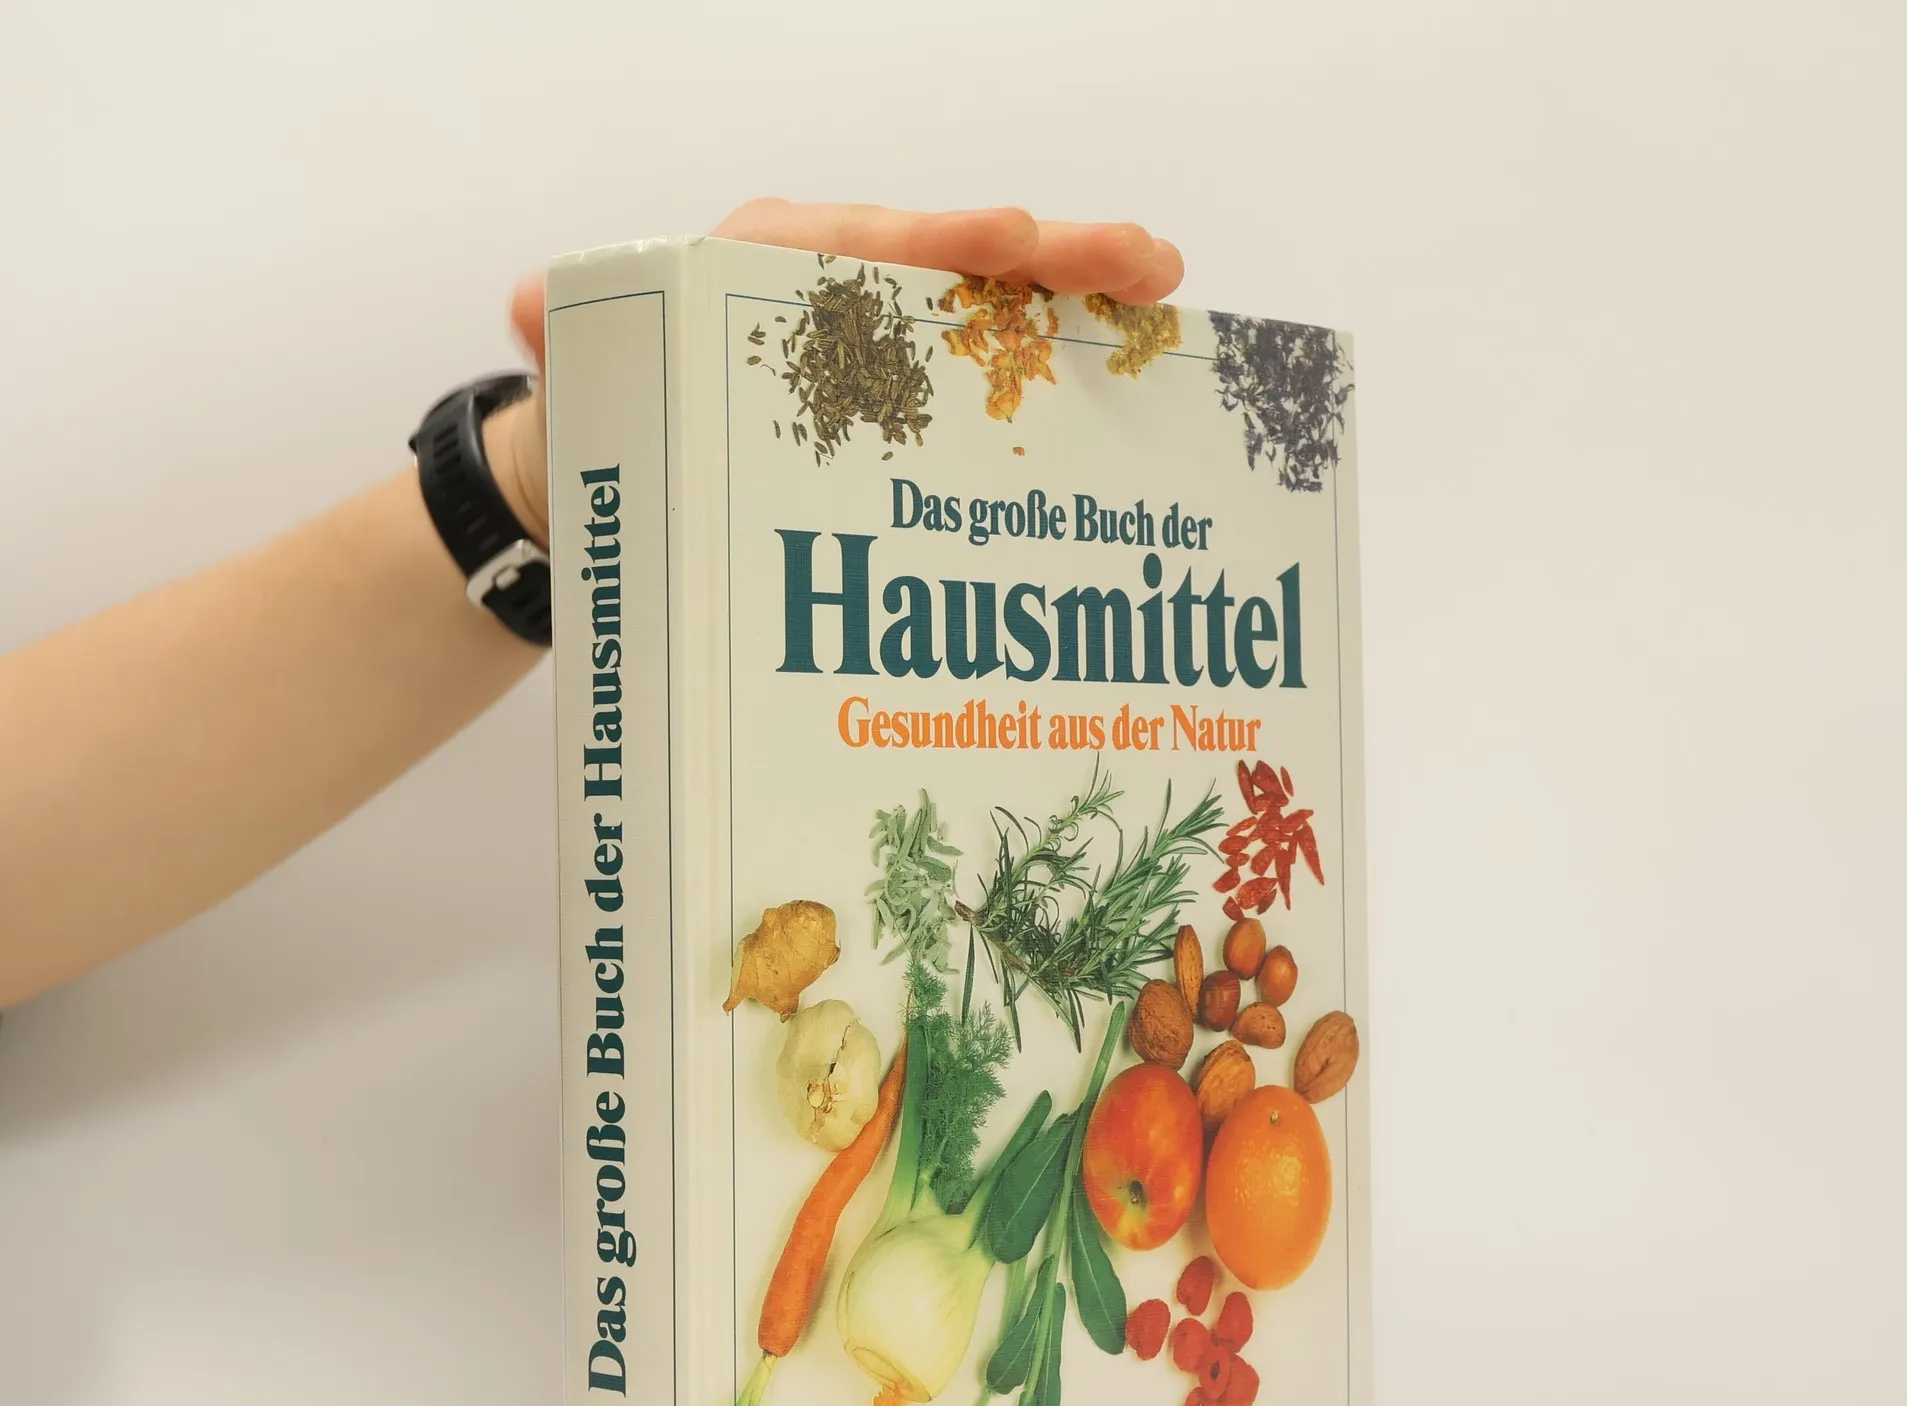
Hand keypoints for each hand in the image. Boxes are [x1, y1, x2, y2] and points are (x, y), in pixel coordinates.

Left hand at [491, 200, 1184, 546]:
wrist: (615, 456)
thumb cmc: (612, 405)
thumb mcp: (588, 367)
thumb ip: (571, 334)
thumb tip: (534, 304)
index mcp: (772, 262)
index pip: (863, 240)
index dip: (939, 242)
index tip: (1006, 238)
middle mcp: (842, 287)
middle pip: (956, 262)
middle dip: (1051, 257)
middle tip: (1141, 259)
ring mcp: (886, 341)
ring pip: (991, 310)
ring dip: (1079, 301)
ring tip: (1162, 295)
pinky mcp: (908, 395)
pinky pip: (989, 371)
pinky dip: (1057, 366)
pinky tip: (1128, 379)